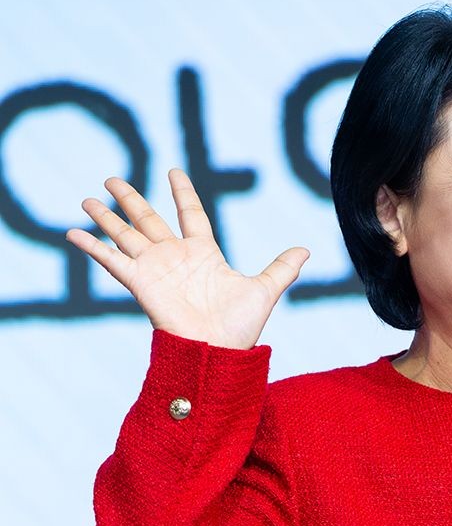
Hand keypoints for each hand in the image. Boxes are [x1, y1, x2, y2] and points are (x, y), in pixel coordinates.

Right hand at [65, 168, 309, 348]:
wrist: (218, 353)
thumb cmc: (240, 329)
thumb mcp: (264, 290)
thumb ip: (281, 268)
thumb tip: (306, 249)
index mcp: (204, 254)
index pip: (192, 214)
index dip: (183, 193)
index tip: (174, 171)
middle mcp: (175, 257)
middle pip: (148, 219)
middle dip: (130, 199)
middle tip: (111, 179)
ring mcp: (156, 269)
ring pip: (126, 234)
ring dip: (106, 217)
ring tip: (86, 198)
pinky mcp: (140, 284)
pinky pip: (112, 261)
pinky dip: (92, 247)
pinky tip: (71, 233)